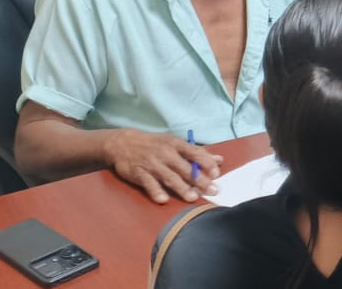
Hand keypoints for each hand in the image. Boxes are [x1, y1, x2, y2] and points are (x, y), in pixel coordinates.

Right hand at [103, 129, 221, 203]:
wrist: (122, 143)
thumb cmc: (154, 144)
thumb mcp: (174, 144)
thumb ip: (196, 153)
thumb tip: (219, 160)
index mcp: (175, 144)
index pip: (194, 153)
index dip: (206, 163)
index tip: (216, 173)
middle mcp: (165, 153)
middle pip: (184, 168)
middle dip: (199, 180)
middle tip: (212, 190)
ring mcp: (152, 164)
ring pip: (169, 177)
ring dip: (181, 187)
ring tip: (193, 197)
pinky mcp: (139, 173)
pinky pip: (149, 183)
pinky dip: (155, 191)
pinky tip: (163, 199)